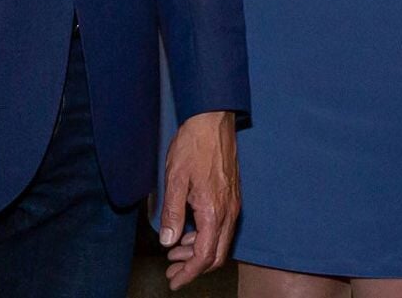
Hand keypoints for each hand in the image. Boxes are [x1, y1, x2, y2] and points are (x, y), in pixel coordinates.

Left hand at [161, 110, 239, 290]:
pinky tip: (189, 232)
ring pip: (220, 242)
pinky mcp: (232, 196)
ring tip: (175, 251)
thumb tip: (168, 240)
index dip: (189, 273)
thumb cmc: (194, 146)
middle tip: (172, 270)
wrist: (213, 120)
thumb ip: (172, 213)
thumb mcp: (175, 179)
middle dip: (194, 268)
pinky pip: (222, 227)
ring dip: (199, 252)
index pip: (205, 255)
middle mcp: (229, 211)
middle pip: (217, 255)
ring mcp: (233, 203)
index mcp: (214, 211)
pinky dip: (206, 237)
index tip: (174, 281)